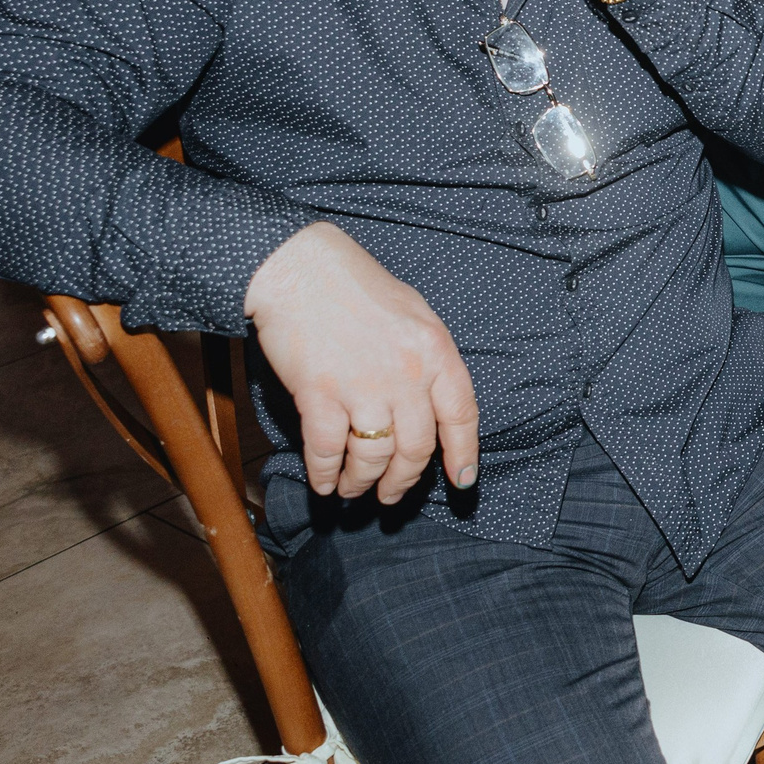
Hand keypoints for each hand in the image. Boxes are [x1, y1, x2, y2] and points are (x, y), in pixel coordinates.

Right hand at [245, 223, 480, 502]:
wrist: (299, 268)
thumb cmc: (355, 285)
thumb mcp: (414, 313)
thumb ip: (428, 357)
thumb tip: (433, 401)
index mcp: (436, 351)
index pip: (461, 416)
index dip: (463, 454)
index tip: (462, 481)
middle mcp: (406, 374)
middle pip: (416, 448)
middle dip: (403, 481)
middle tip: (392, 495)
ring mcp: (363, 386)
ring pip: (373, 457)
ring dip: (363, 482)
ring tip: (355, 489)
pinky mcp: (320, 394)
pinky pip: (327, 451)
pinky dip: (325, 475)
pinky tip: (325, 482)